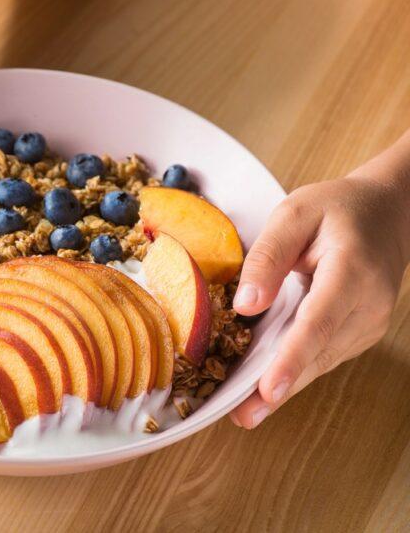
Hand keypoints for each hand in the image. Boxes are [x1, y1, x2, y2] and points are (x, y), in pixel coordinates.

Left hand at [229, 134, 409, 428]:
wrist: (386, 213)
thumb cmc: (335, 210)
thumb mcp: (294, 214)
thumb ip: (268, 256)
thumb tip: (246, 305)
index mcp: (351, 272)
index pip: (318, 321)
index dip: (292, 358)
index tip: (269, 389)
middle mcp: (367, 306)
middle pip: (318, 353)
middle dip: (279, 387)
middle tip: (241, 417)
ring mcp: (368, 324)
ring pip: (320, 362)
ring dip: (283, 387)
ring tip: (243, 413)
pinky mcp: (358, 333)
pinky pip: (322, 356)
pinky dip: (294, 372)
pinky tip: (262, 389)